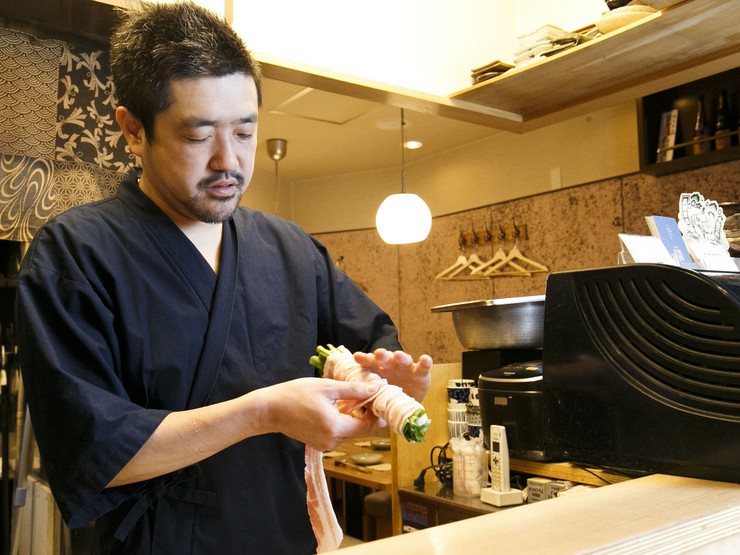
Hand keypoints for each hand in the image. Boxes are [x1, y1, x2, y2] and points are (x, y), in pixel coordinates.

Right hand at [262, 377, 380, 450]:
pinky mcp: (319, 443)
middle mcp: (332, 441)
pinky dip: (341, 421)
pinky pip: (338, 433)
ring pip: (349, 431)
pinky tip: (336, 407)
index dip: (375, 412)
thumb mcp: (327, 387)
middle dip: (365, 413)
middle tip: (365, 393)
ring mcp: (325, 444)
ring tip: (348, 398)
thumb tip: (377, 388)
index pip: (367, 426)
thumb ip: (354, 390)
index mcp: (336, 428)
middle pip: (359, 430)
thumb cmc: (295, 394)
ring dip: (353, 416)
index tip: (377, 396)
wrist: (269, 409)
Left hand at [353, 349, 431, 401]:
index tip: (357, 357)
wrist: (407, 404)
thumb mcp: (378, 399)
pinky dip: (425, 363)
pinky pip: (423, 367)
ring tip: (399, 356)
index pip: (369, 363)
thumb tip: (361, 410)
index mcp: (378, 371)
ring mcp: (406, 368)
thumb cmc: (388, 398)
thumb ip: (370, 401)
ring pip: (403, 360)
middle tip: (379, 354)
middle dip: (382, 355)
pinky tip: (425, 359)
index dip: (364, 359)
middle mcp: (391, 366)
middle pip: (386, 358)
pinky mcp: (421, 374)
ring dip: (401, 357)